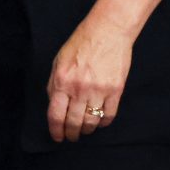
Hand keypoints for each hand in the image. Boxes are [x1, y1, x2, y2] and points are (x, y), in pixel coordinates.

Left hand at [48, 14, 132, 142]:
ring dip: (86, 130)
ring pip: (91, 121)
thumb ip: (54, 84)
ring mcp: (98, 90)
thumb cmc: (81, 44)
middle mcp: (79, 89)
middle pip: (73, 122)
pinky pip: (109, 114)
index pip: (55, 115)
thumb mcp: (58, 63)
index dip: (56, 130)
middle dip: (71, 134)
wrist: (107, 32)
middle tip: (71, 137)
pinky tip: (99, 122)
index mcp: (61, 82)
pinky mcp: (115, 90)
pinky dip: (103, 122)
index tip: (57, 137)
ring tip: (84, 131)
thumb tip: (54, 105)